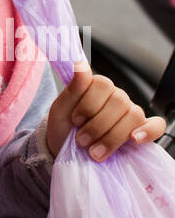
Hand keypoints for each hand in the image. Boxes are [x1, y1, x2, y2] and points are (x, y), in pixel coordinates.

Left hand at [46, 61, 165, 159]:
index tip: (75, 121)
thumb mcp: (60, 110)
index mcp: (98, 87)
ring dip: (113, 137)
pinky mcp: (141, 131)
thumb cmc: (64, 129)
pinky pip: (156, 126)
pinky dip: (148, 131)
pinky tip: (134, 139)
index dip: (89, 105)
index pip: (104, 85)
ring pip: (134, 115)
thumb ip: (73, 88)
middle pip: (119, 102)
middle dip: (98, 125)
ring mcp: (130, 113)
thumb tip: (80, 65)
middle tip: (82, 141)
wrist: (67, 152)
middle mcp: (117, 97)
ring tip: (95, 152)